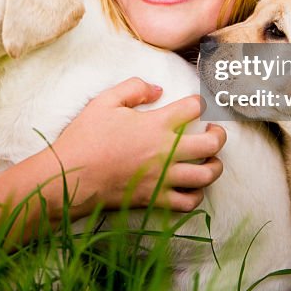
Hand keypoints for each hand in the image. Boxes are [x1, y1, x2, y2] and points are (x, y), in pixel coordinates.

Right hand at [50, 77, 225, 213]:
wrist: (70, 177)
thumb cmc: (85, 138)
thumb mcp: (104, 101)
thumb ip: (133, 88)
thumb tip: (157, 88)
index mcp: (155, 124)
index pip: (193, 108)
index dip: (199, 102)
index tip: (196, 103)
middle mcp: (165, 151)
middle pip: (211, 144)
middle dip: (219, 134)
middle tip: (215, 131)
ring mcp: (163, 178)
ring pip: (207, 175)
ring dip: (215, 165)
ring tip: (211, 159)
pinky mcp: (156, 199)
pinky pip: (189, 202)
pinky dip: (197, 194)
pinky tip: (193, 186)